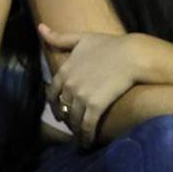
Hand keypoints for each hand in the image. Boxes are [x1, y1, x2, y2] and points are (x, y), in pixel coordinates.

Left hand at [41, 24, 139, 147]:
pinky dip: (86, 137)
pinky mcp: (95, 106)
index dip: (54, 103)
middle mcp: (69, 84)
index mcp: (65, 70)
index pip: (51, 92)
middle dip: (65, 118)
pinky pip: (86, 126)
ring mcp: (81, 96)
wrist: (132, 55)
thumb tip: (40, 28)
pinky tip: (88, 143)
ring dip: (76, 130)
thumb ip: (59, 38)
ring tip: (80, 137)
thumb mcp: (82, 38)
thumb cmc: (110, 45)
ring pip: (73, 119)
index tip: (59, 110)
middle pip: (62, 107)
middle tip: (71, 126)